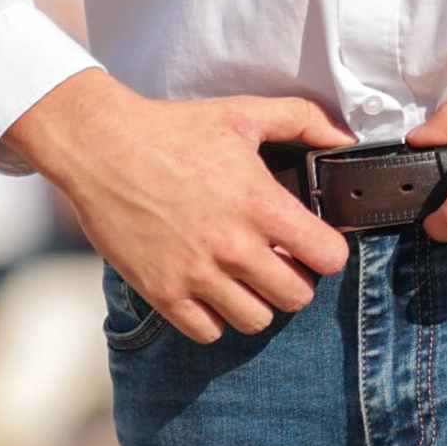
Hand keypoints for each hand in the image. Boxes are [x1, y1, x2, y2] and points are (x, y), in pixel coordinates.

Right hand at [0, 69, 353, 343]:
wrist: (103, 148)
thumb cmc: (175, 130)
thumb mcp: (245, 113)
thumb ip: (304, 122)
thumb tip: (343, 140)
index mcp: (261, 205)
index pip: (328, 257)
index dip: (329, 252)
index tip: (315, 243)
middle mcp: (234, 247)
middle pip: (297, 298)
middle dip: (296, 280)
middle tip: (280, 261)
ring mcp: (197, 275)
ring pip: (256, 321)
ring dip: (258, 301)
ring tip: (246, 277)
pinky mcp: (162, 293)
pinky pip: (207, 332)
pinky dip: (214, 317)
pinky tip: (210, 288)